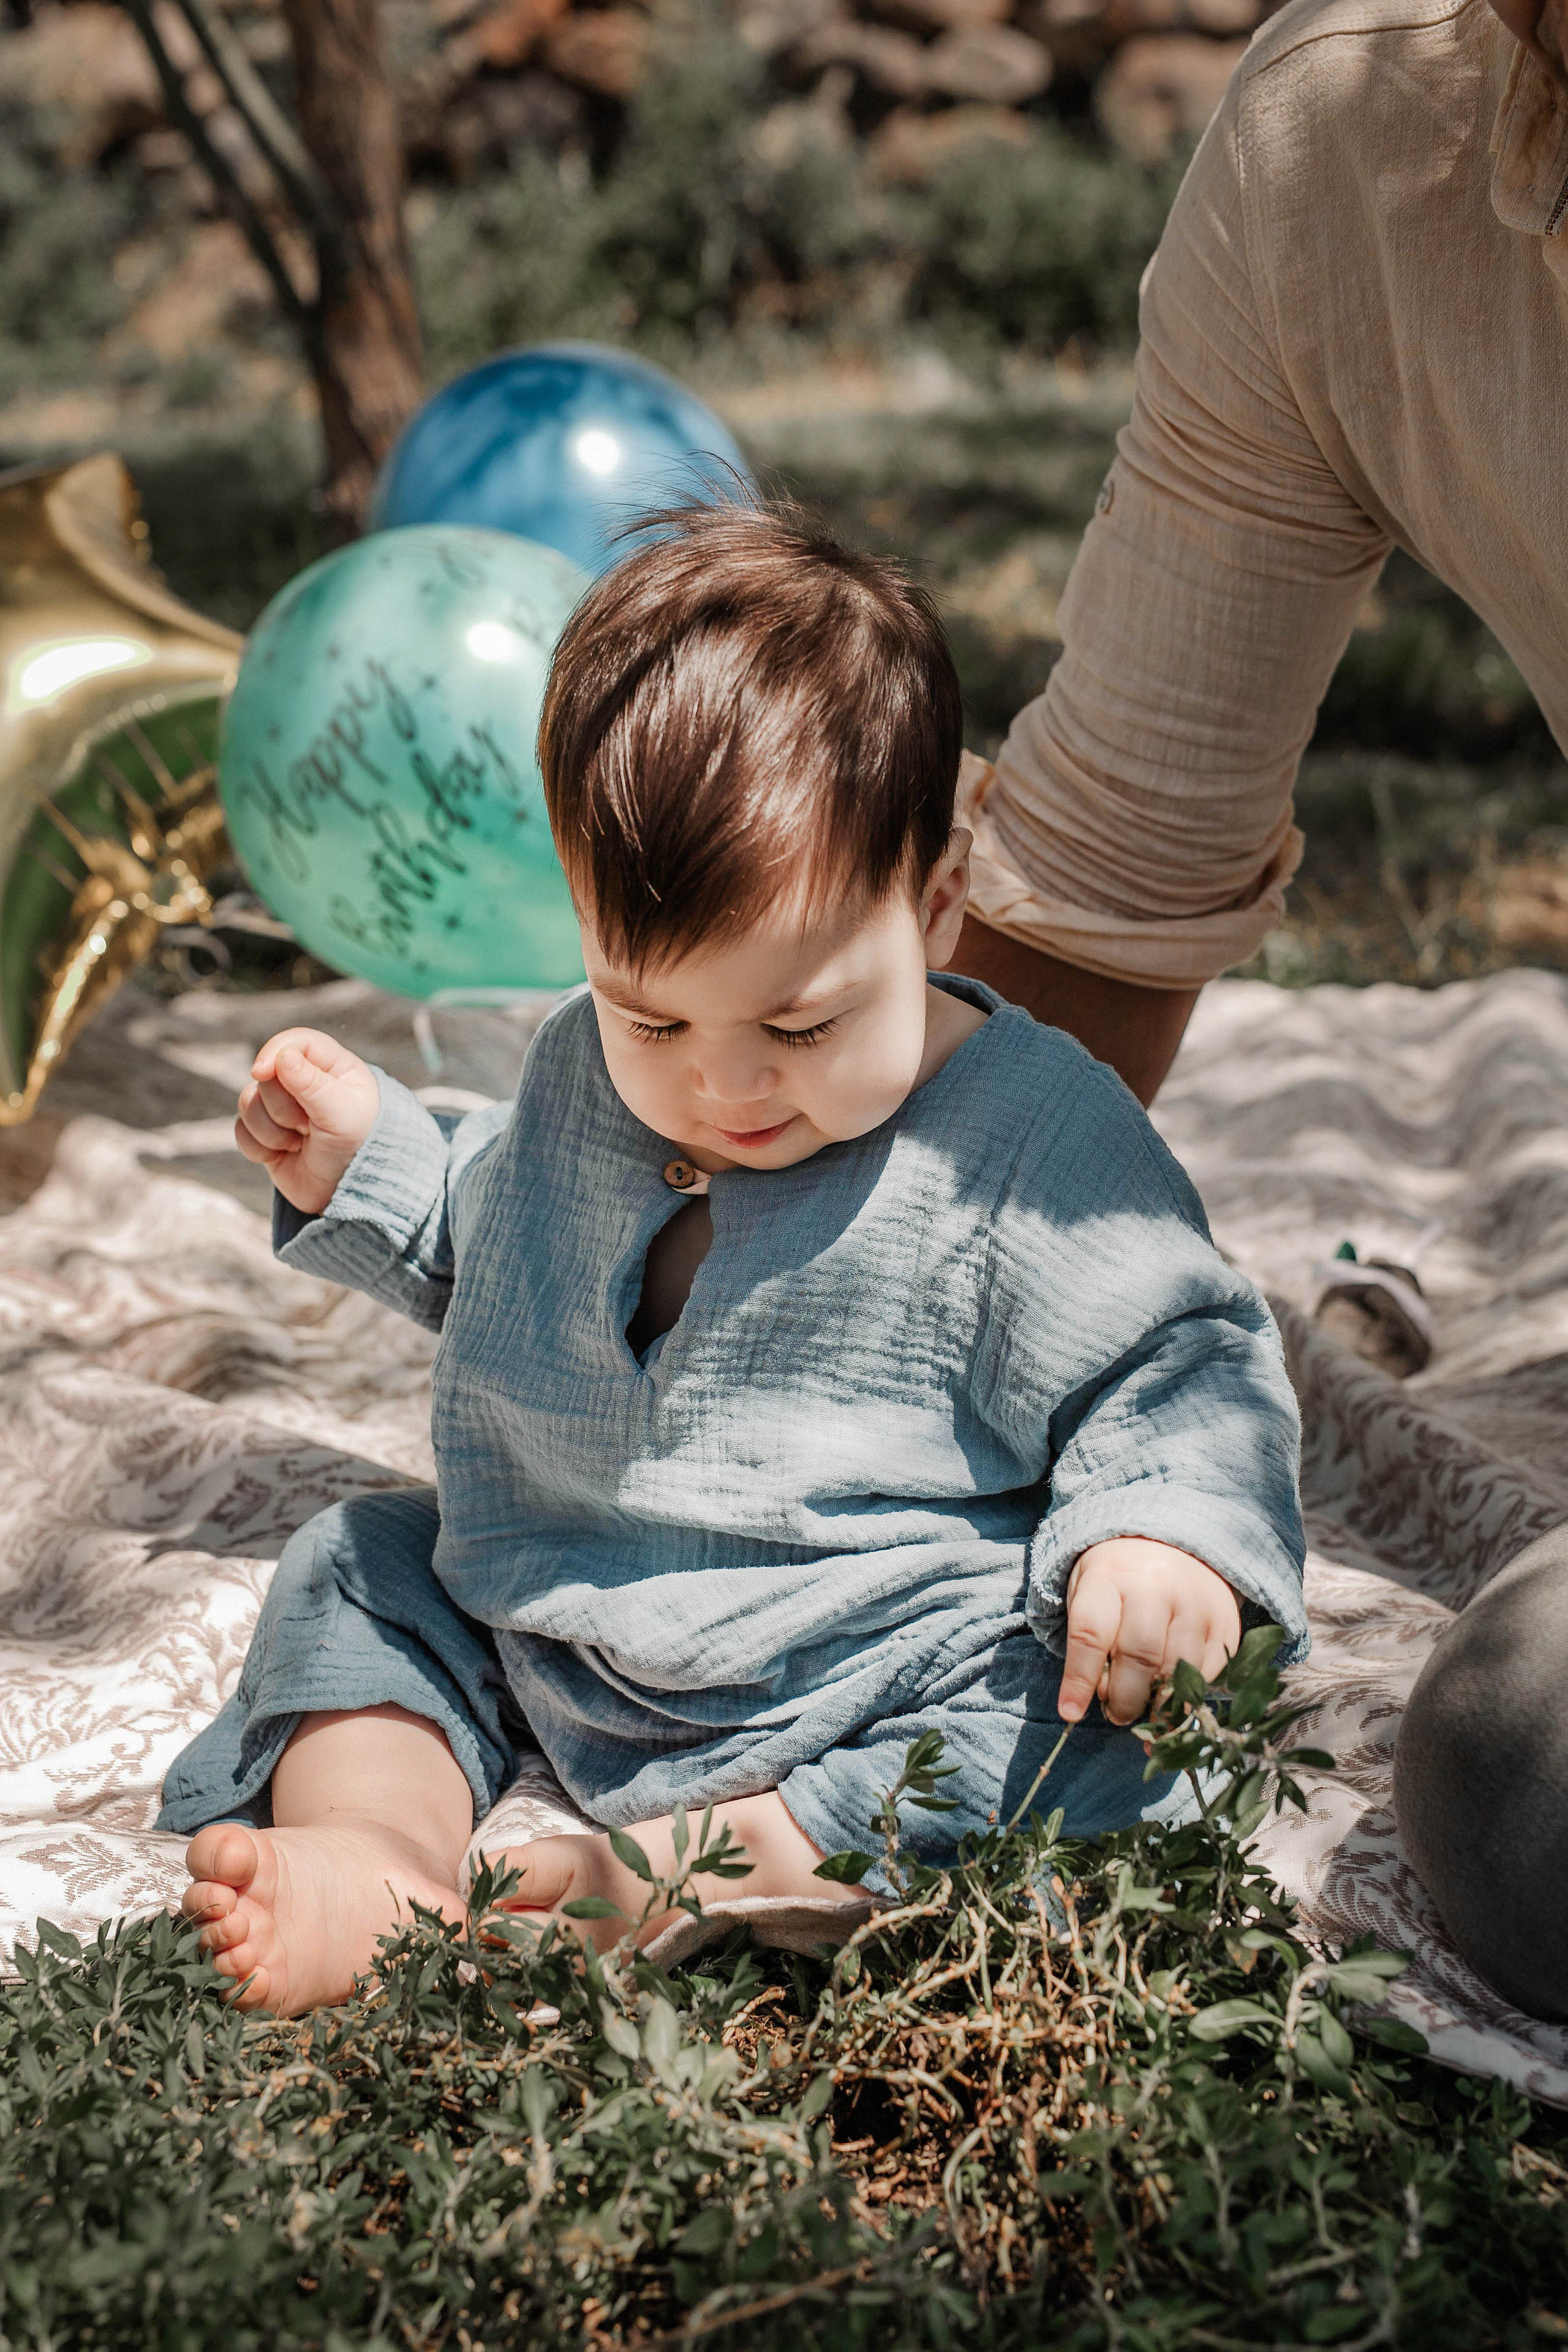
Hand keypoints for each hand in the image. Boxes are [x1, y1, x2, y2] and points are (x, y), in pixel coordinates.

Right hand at [235, 1027, 380, 1214]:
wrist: (355, 1195)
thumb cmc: (363, 1148)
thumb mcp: (344, 1114)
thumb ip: (314, 1084)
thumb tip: (284, 1057)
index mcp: (332, 1067)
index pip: (295, 1043)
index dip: (274, 1052)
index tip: (262, 1072)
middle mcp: (305, 1084)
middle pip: (266, 1077)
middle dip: (283, 1108)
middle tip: (311, 1128)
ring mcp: (283, 1110)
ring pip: (247, 1104)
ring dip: (272, 1131)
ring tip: (302, 1144)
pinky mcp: (268, 1136)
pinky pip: (241, 1132)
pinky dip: (258, 1147)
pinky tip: (284, 1155)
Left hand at [1058, 1537, 1241, 1726]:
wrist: (1173, 1541)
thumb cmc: (1119, 1578)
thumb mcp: (1089, 1593)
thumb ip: (1090, 1643)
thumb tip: (1104, 1699)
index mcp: (1109, 1576)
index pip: (1091, 1634)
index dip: (1080, 1679)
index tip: (1071, 1712)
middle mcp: (1156, 1586)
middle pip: (1140, 1658)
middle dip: (1125, 1699)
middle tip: (1117, 1714)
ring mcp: (1196, 1603)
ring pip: (1178, 1672)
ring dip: (1158, 1703)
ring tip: (1144, 1708)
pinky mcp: (1225, 1622)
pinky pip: (1208, 1674)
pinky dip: (1187, 1695)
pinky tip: (1171, 1694)